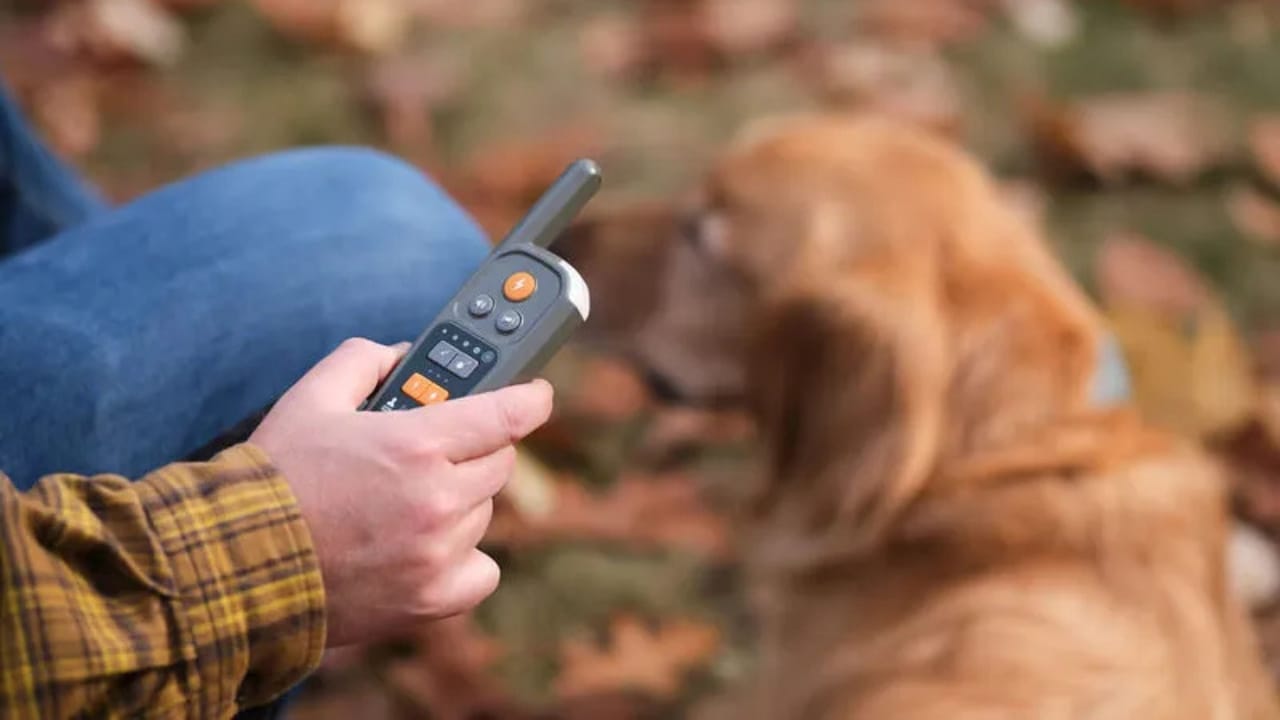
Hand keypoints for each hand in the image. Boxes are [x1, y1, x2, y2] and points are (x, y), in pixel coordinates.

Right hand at [249, 338, 552, 646]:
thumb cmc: (273, 481)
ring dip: (459, 501)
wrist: (236, 568)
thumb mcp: (311, 398)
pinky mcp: (434, 599)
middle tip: (436, 449)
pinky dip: (463, 558)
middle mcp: (438, 500)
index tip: (535, 394)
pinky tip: (424, 547)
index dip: (529, 398)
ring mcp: (439, 554)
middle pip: (500, 462)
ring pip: (483, 513)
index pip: (509, 413)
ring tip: (402, 502)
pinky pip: (482, 569)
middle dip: (475, 449)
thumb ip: (363, 360)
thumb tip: (402, 356)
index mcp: (417, 445)